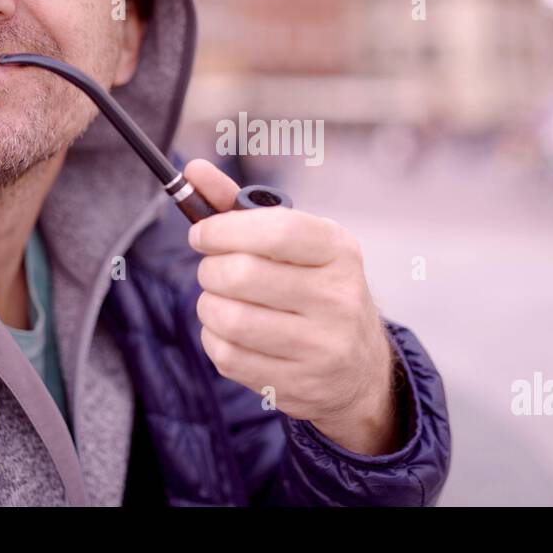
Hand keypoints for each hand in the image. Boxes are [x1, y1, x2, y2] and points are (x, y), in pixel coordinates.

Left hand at [184, 159, 401, 455]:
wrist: (359, 367)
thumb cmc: (315, 287)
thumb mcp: (297, 242)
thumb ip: (241, 206)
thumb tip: (193, 169)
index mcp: (339, 251)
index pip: (276, 231)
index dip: (224, 229)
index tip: (201, 234)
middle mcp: (338, 297)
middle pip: (242, 275)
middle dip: (210, 269)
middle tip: (212, 270)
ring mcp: (322, 346)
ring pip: (230, 318)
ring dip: (208, 305)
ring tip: (219, 300)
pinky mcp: (298, 384)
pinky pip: (228, 357)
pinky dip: (214, 339)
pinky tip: (229, 331)